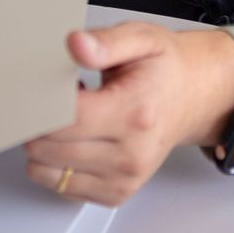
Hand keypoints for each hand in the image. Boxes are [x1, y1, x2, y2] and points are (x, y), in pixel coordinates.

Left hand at [23, 22, 233, 206]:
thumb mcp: (140, 38)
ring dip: (46, 145)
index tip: (48, 86)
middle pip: (50, 150)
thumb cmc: (164, 68)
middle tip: (60, 99)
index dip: (44, 102)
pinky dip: (58, 164)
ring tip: (70, 119)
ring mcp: (124, 178)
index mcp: (135, 112)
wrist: (192, 95)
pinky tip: (77, 139)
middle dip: (41, 121)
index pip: (66, 120)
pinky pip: (62, 187)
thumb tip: (75, 44)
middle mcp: (131, 153)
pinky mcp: (117, 194)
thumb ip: (105, 41)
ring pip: (48, 173)